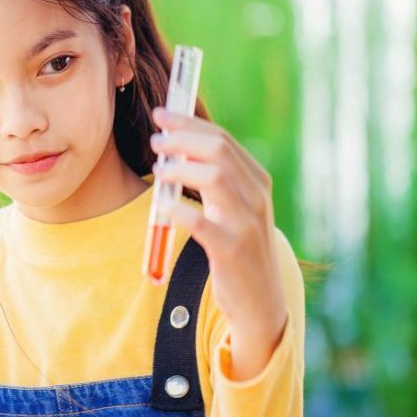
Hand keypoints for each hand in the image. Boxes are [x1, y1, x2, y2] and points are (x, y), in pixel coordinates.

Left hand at [149, 106, 287, 380]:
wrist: (260, 301)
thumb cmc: (238, 247)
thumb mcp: (235, 208)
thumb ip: (215, 178)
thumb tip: (176, 144)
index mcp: (256, 181)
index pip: (222, 138)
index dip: (189, 124)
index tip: (162, 114)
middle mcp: (256, 197)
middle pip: (218, 151)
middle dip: (182, 139)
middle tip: (155, 140)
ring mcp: (246, 223)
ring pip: (214, 178)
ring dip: (179, 168)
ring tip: (157, 170)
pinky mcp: (232, 250)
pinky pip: (201, 223)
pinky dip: (177, 210)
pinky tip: (160, 206)